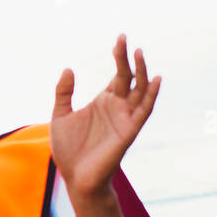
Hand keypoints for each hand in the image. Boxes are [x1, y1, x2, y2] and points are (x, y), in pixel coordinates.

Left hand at [50, 37, 159, 199]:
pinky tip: (156, 80)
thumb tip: (69, 68)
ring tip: (139, 53)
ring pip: (140, 91)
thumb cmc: (69, 150)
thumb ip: (64, 92)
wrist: (75, 178)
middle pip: (129, 77)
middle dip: (128, 59)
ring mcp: (125, 119)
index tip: (120, 38)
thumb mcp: (60, 115)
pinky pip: (144, 111)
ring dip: (142, 73)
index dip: (120, 56)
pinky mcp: (129, 131)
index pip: (118, 74)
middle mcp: (118, 107)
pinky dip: (152, 95)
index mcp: (104, 102)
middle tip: (124, 39)